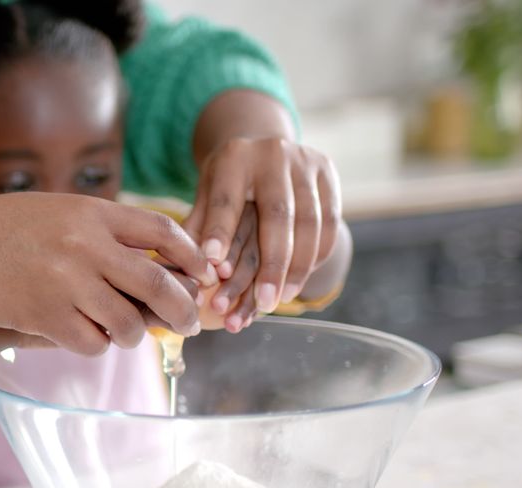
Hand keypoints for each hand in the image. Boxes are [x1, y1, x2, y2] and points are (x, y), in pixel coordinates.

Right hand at [0, 192, 213, 354]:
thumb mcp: (56, 211)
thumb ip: (101, 230)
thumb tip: (155, 260)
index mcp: (91, 212)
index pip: (162, 230)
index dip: (192, 255)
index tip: (202, 274)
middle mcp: (86, 245)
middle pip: (159, 284)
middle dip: (182, 310)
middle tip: (188, 323)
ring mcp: (66, 283)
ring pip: (128, 324)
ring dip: (132, 335)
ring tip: (122, 332)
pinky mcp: (44, 317)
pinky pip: (92, 344)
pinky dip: (94, 346)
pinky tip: (83, 335)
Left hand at [183, 137, 341, 313]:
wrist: (261, 149)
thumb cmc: (225, 182)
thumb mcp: (204, 195)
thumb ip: (198, 228)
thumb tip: (191, 271)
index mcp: (233, 158)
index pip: (226, 201)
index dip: (221, 234)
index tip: (214, 269)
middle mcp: (272, 154)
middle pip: (277, 215)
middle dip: (272, 266)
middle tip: (264, 304)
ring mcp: (305, 161)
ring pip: (309, 222)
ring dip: (299, 267)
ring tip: (284, 299)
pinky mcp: (329, 171)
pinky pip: (330, 221)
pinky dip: (317, 255)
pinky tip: (302, 278)